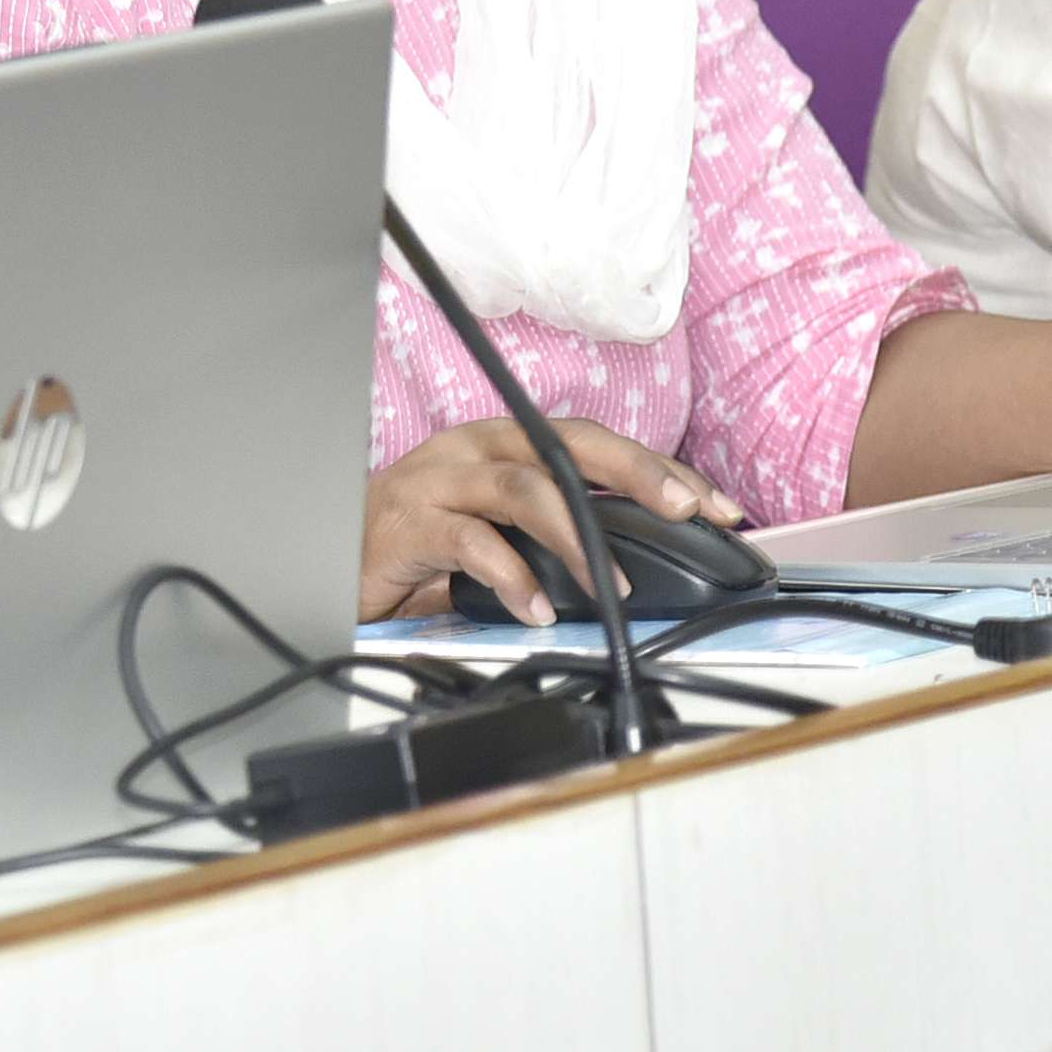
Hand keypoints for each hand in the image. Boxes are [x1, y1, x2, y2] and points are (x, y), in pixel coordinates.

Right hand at [359, 415, 743, 626]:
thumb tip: (637, 560)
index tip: (716, 507)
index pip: (593, 442)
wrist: (336, 551)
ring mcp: (440, 479)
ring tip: (616, 587)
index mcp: (504, 443)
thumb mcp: (499, 529)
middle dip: (636, 475)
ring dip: (579, 538)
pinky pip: (471, 543)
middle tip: (686, 512)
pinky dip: (513, 577)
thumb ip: (554, 533)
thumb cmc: (422, 542)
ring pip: (524, 489)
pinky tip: (538, 608)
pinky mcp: (410, 522)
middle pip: (566, 445)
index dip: (659, 468)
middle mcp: (475, 446)